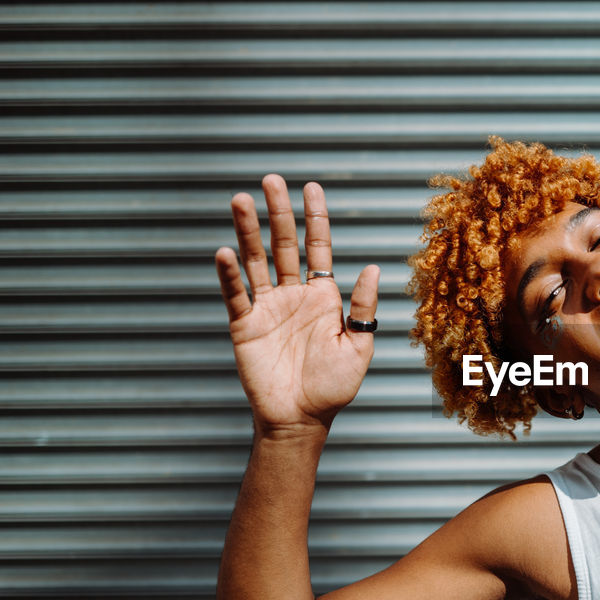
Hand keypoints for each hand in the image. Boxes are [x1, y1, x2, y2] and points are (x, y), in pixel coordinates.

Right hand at [215, 175, 379, 433]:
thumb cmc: (333, 387)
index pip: (318, 248)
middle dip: (278, 212)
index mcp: (323, 297)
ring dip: (247, 231)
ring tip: (240, 200)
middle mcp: (293, 295)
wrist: (302, 419)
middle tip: (271, 180)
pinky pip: (236, 295)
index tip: (311, 187)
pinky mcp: (245, 326)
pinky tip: (226, 252)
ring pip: (256, 261)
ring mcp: (267, 308)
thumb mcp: (358, 346)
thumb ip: (362, 307)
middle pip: (284, 245)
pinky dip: (230, 274)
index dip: (315, 218)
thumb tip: (373, 266)